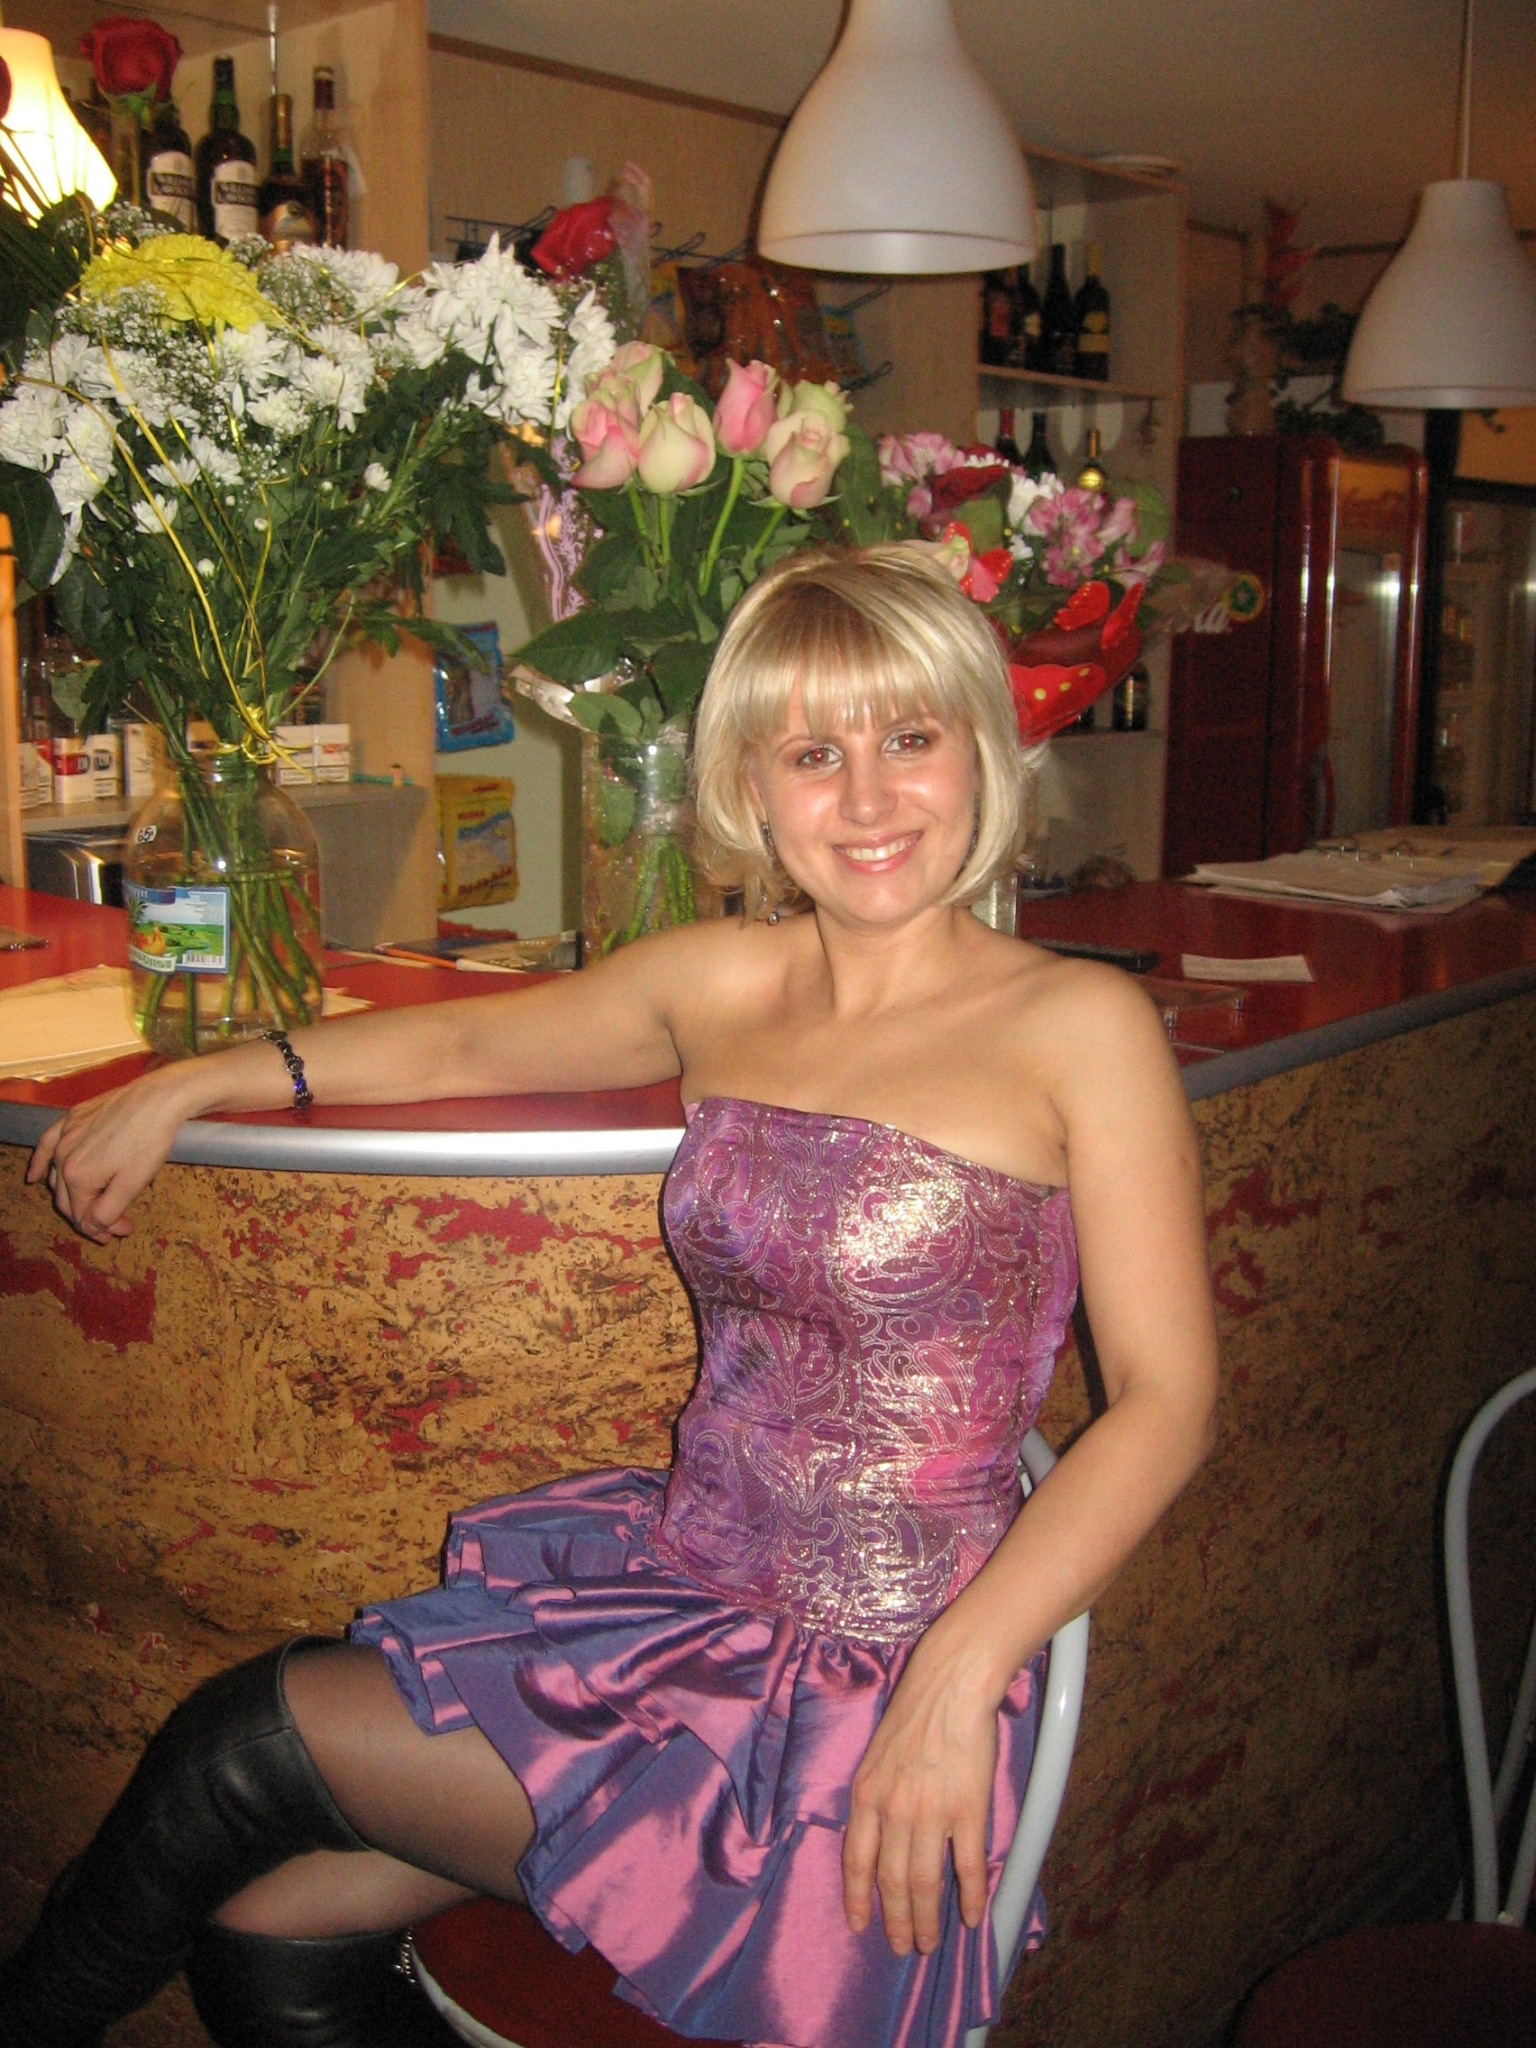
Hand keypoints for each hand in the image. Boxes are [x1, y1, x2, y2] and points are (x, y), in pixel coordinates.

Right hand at [26, 1071, 189, 1242]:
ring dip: (71, 1196)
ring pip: (56, 1176)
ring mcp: (65, 1135)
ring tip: (91, 1206)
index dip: (102, 1229)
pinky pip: (46, 1144)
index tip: (124, 1230)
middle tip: (116, 1223)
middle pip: (67, 1199)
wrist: (158, 1099)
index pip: (81, 1216)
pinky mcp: (72, 1118)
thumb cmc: (149, 1142)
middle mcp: (63, 1157)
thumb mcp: (132, 1185)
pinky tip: (34, 1177)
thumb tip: (92, 1226)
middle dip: (90, 1216)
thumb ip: (107, 1211)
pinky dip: (39, 1163)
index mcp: (77, 1177)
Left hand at [842, 1643, 997, 1957]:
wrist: (949, 1686)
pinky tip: (974, 1916)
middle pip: (892, 1881)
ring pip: (926, 1882)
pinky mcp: (967, 1809)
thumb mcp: (877, 1756)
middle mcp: (894, 1810)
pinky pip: (966, 1865)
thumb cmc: (914, 1714)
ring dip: (927, 1919)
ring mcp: (931, 1813)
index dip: (857, 1898)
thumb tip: (880, 1837)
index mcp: (867, 1796)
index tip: (860, 1925)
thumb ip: (876, 1797)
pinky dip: (971, 1896)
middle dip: (896, 1920)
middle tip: (904, 1946)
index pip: (856, 1860)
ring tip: (930, 1942)